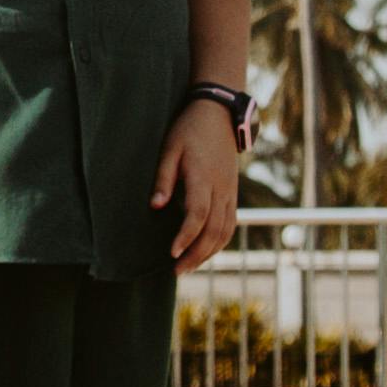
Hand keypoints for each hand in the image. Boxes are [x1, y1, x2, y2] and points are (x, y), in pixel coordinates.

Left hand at [156, 96, 244, 268]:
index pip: (198, 214)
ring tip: (188, 267)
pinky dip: (219, 242)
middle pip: (214, 230)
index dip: (186, 236)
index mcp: (204, 177)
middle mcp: (221, 188)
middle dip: (196, 254)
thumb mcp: (170, 148)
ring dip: (208, 253)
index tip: (172, 253)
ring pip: (225, 231)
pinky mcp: (233, 194)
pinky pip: (230, 224)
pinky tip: (204, 252)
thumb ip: (163, 178)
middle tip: (176, 271)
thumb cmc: (189, 130)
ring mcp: (230, 192)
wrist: (219, 115)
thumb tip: (154, 206)